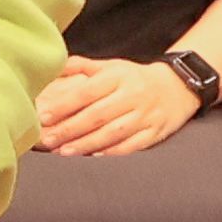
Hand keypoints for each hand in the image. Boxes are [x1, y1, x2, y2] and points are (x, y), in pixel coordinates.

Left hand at [29, 54, 198, 157]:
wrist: (177, 86)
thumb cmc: (134, 78)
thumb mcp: (111, 66)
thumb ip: (81, 66)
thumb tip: (52, 65)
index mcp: (118, 77)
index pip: (87, 92)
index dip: (64, 105)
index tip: (44, 116)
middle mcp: (133, 95)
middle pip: (97, 115)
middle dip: (70, 129)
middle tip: (48, 140)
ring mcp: (145, 115)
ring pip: (113, 133)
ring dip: (87, 144)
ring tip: (64, 151)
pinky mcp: (155, 132)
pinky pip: (132, 145)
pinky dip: (112, 152)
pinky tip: (94, 156)